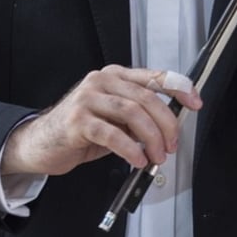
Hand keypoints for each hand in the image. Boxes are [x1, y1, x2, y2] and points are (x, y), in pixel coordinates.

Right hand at [0, 66, 202, 176]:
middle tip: (172, 144)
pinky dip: (130, 148)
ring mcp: (88, 98)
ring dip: (151, 137)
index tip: (195, 102)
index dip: (179, 88)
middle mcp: (101, 81)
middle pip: (146, 97)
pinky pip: (112, 134)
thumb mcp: (113, 117)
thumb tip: (169, 126)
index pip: (154, 76)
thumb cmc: (80, 130)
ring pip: (132, 113)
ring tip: (156, 156)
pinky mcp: (77, 120)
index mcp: (115, 76)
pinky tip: (137, 159)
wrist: (41, 143)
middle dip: (166, 123)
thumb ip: (137, 115)